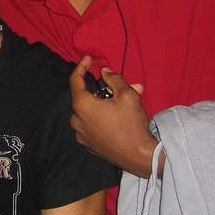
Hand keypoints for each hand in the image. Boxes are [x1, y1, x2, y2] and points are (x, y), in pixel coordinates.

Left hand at [69, 55, 155, 177]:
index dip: (81, 66)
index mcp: (81, 105)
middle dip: (99, 90)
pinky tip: (114, 119)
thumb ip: (114, 79)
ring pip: (86, 112)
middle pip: (83, 97)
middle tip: (115, 87)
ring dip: (100, 105)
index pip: (75, 80)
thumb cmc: (132, 124)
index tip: (88, 58)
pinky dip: (98, 118)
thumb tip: (105, 71)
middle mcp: (76, 120)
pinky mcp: (87, 144)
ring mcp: (80, 134)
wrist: (139, 156)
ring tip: (119, 104)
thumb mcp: (127, 95)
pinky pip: (89, 125)